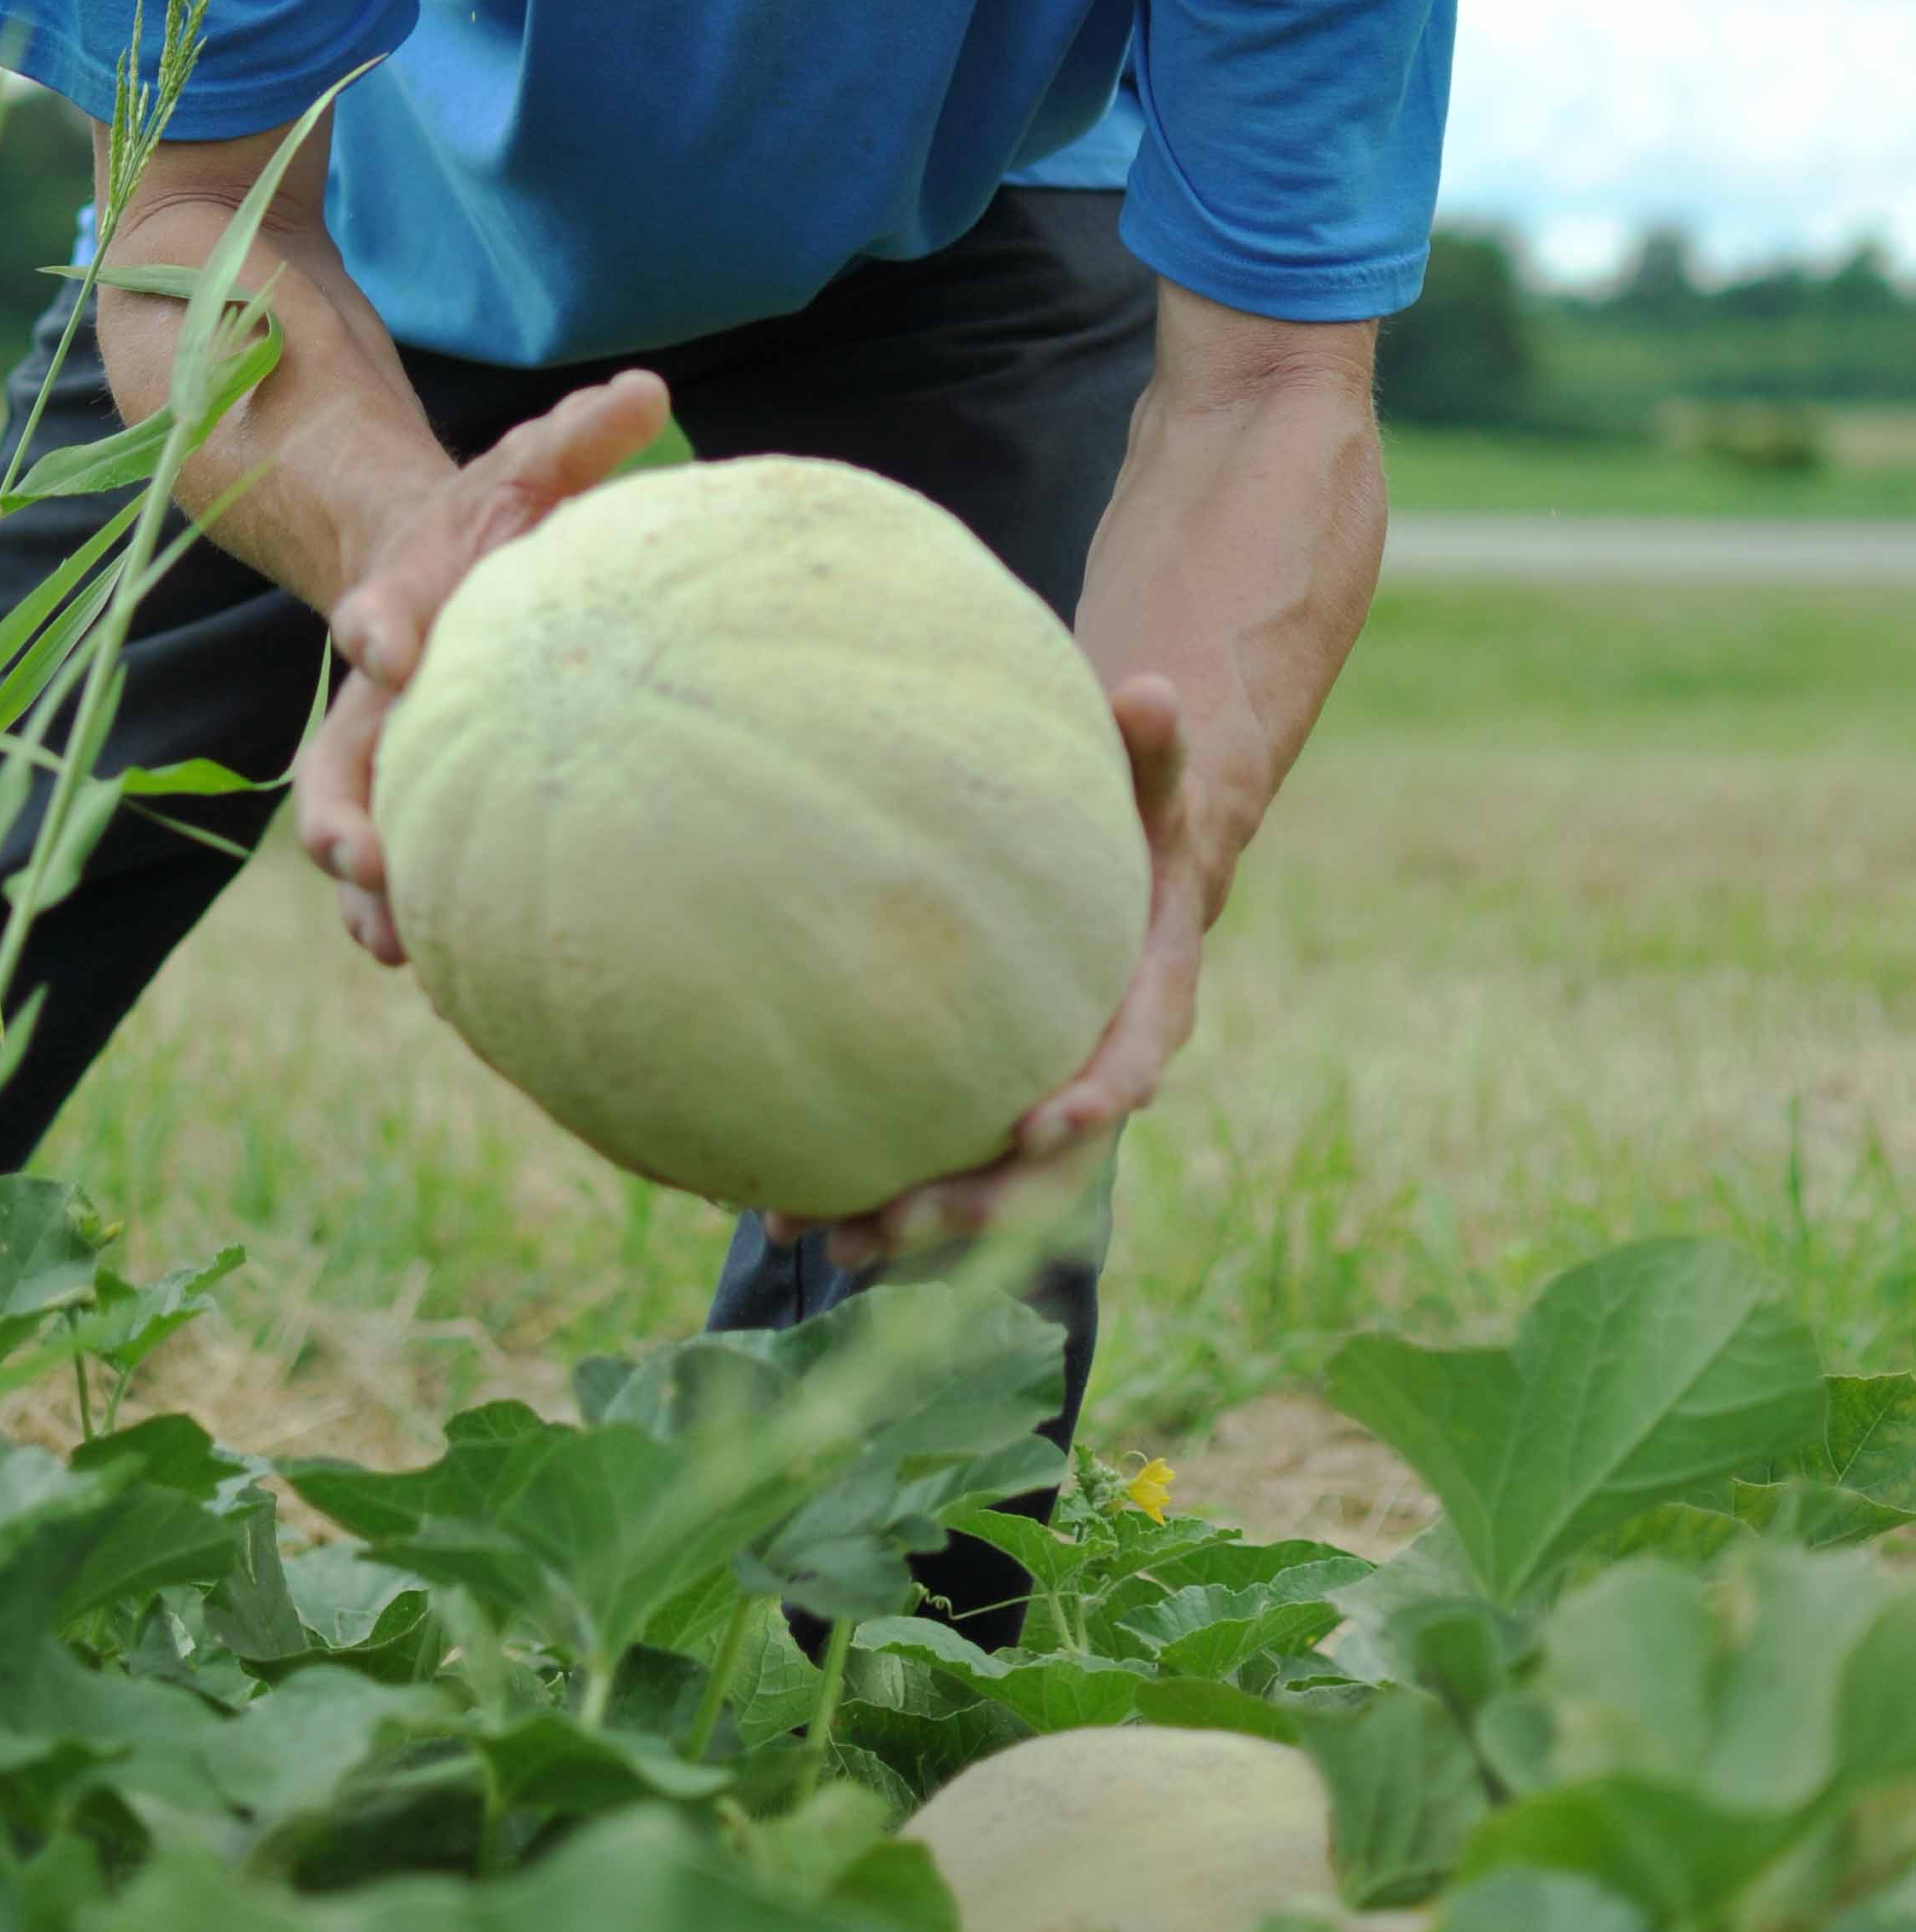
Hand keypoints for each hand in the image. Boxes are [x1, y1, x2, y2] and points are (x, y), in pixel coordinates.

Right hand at [294, 368, 670, 962]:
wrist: (449, 570)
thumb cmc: (500, 522)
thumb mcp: (532, 469)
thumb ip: (579, 438)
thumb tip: (648, 392)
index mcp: (403, 603)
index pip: (375, 613)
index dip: (375, 628)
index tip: (387, 652)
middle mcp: (377, 695)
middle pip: (334, 760)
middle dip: (338, 811)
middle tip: (361, 857)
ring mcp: (389, 757)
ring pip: (356, 829)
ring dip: (366, 890)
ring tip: (398, 943)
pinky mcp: (418, 804)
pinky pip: (403, 868)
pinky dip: (415, 915)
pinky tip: (455, 973)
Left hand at [763, 673, 1220, 1269]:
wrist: (1130, 874)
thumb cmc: (1138, 821)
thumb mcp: (1155, 785)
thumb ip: (1155, 750)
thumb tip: (1151, 690)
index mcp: (1146, 1007)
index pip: (1128, 1065)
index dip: (1091, 1104)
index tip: (1041, 1126)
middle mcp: (1093, 1076)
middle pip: (1047, 1169)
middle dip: (981, 1205)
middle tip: (908, 1217)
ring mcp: (1034, 1104)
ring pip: (981, 1188)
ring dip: (907, 1222)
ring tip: (824, 1241)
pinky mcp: (977, 1106)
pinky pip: (926, 1159)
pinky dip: (859, 1189)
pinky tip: (777, 1213)